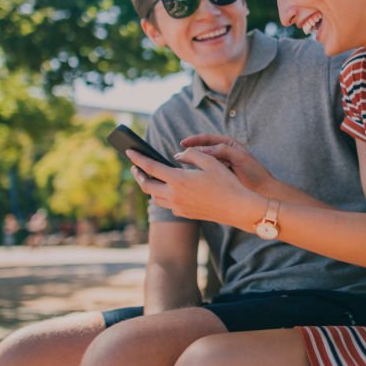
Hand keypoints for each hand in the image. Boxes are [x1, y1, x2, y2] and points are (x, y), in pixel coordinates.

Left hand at [127, 147, 266, 229]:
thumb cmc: (226, 182)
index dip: (138, 158)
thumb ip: (191, 155)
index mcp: (178, 180)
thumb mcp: (210, 162)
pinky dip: (163, 196)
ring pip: (155, 198)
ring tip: (150, 178)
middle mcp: (174, 196)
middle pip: (147, 186)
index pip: (151, 167)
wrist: (237, 208)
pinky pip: (167, 205)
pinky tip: (168, 190)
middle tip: (135, 167)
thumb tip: (177, 157)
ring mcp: (179, 207)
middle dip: (138, 176)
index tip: (129, 151)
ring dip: (149, 188)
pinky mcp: (185, 214)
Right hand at [179, 134, 275, 194]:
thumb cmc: (254, 173)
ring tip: (179, 167)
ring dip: (191, 163)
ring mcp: (220, 165)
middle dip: (190, 152)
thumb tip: (203, 150)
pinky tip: (189, 178)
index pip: (208, 139)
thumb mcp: (240, 159)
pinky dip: (197, 174)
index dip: (194, 140)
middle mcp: (223, 153)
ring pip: (202, 162)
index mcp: (229, 144)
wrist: (264, 191)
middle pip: (202, 150)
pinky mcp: (219, 177)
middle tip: (177, 157)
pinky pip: (205, 173)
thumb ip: (223, 151)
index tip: (183, 143)